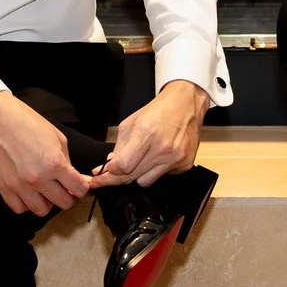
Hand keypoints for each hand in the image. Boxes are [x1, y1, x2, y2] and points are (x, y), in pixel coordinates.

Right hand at [0, 91, 91, 215]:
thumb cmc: (26, 122)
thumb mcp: (57, 137)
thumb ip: (68, 161)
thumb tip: (77, 178)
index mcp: (54, 163)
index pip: (79, 189)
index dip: (82, 187)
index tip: (78, 184)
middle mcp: (37, 178)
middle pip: (64, 203)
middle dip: (68, 196)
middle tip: (63, 188)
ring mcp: (19, 185)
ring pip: (42, 211)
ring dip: (47, 202)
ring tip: (44, 191)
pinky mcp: (3, 188)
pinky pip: (19, 208)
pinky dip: (26, 204)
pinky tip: (28, 193)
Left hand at [96, 81, 210, 188]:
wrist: (185, 104)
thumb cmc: (158, 111)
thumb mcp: (131, 123)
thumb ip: (119, 147)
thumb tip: (110, 167)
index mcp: (147, 134)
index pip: (123, 166)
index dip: (108, 173)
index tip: (100, 175)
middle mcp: (163, 149)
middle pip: (132, 177)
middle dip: (116, 178)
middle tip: (107, 177)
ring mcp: (176, 158)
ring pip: (145, 182)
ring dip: (137, 175)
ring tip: (139, 161)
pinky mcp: (184, 164)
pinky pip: (161, 177)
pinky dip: (155, 170)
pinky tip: (157, 157)